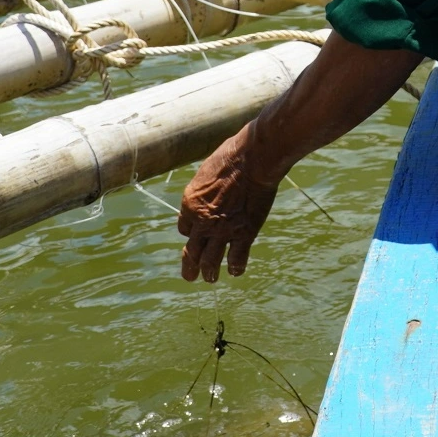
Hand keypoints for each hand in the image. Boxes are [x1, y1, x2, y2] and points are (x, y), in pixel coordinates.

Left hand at [177, 124, 279, 282]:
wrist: (253, 159)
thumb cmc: (232, 157)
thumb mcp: (207, 170)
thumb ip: (205, 187)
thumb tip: (208, 187)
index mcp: (189, 203)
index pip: (184, 228)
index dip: (191, 231)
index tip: (198, 233)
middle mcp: (202, 221)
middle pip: (191, 251)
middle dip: (190, 266)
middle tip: (190, 276)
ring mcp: (222, 231)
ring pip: (210, 261)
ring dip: (209, 273)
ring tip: (210, 279)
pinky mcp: (243, 234)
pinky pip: (236, 259)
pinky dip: (235, 267)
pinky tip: (235, 270)